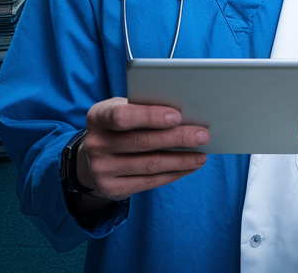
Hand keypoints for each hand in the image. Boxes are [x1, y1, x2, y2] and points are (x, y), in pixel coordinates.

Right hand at [78, 97, 209, 201]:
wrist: (95, 156)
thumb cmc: (120, 126)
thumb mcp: (123, 109)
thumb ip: (144, 109)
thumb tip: (186, 115)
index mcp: (98, 116)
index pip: (121, 116)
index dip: (149, 116)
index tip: (177, 116)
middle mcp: (96, 144)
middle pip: (141, 142)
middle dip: (177, 138)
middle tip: (203, 135)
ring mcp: (101, 169)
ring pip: (149, 165)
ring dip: (180, 160)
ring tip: (201, 155)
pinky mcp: (112, 188)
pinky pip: (149, 182)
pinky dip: (173, 173)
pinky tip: (189, 167)